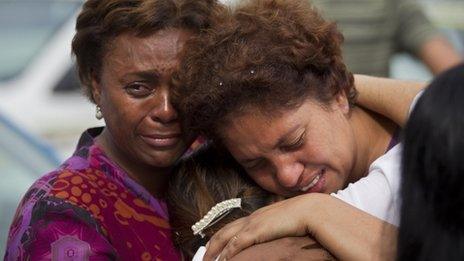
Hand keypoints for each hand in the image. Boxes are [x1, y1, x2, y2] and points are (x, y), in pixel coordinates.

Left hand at [204, 193, 323, 260]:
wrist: (312, 210)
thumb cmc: (304, 218)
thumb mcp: (285, 224)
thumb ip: (276, 230)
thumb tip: (274, 238)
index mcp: (257, 216)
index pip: (233, 227)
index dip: (221, 237)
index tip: (213, 247)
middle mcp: (251, 218)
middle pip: (224, 231)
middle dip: (211, 245)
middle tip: (203, 257)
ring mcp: (253, 223)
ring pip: (225, 238)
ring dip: (214, 251)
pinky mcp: (256, 230)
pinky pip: (236, 244)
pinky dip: (227, 254)